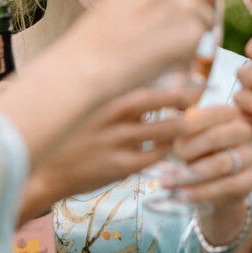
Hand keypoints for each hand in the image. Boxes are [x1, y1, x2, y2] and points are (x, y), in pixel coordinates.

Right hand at [21, 86, 193, 218]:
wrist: (47, 170)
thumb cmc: (74, 137)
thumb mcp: (91, 109)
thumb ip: (118, 99)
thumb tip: (153, 88)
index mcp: (107, 97)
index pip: (151, 83)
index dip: (178, 83)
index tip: (197, 82)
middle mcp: (114, 115)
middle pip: (164, 102)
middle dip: (188, 101)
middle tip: (204, 101)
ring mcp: (119, 141)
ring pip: (166, 130)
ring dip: (184, 127)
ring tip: (196, 126)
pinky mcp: (122, 166)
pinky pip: (156, 156)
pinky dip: (169, 151)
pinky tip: (174, 149)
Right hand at [76, 0, 210, 91]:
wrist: (90, 62)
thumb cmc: (103, 34)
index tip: (178, 3)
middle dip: (194, 9)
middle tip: (167, 29)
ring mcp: (184, 3)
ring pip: (206, 16)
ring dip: (190, 31)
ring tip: (159, 43)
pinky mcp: (192, 31)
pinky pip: (201, 40)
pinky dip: (187, 50)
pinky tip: (161, 55)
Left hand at [173, 105, 251, 209]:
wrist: (209, 189)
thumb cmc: (192, 156)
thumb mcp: (180, 140)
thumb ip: (174, 130)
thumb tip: (167, 118)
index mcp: (227, 114)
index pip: (210, 113)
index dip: (188, 126)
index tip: (166, 137)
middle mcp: (243, 130)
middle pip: (217, 136)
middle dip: (189, 149)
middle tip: (167, 163)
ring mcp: (251, 154)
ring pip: (221, 164)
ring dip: (191, 174)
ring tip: (168, 182)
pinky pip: (228, 185)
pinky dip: (203, 191)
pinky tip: (186, 195)